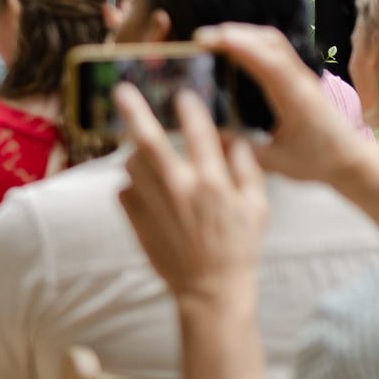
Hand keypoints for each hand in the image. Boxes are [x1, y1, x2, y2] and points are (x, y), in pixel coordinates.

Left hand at [112, 79, 267, 307]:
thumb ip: (247, 169)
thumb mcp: (257, 207)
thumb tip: (235, 139)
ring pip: (131, 164)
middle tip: (121, 90)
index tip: (183, 92)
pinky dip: (130, 185)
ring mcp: (153, 205)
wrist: (210, 288)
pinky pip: (123, 191)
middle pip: (149, 141)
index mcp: (212, 183)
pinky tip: (145, 190)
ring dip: (136, 154)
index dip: (190, 108)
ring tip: (144, 154)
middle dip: (134, 111)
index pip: (198, 133)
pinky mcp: (136, 220)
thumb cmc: (239, 246)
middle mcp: (179, 189)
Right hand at [197, 24, 364, 186]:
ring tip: (213, 40)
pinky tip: (236, 50)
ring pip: (274, 41)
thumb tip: (208, 135)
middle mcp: (300, 80)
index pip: (266, 61)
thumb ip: (243, 150)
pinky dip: (253, 42)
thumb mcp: (277, 163)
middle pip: (270, 41)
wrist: (353, 160)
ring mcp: (302, 76)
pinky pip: (276, 50)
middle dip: (234, 33)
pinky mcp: (301, 78)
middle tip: (201, 39)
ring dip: (244, 34)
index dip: (236, 45)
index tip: (206, 41)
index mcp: (295, 98)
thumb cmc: (319, 162)